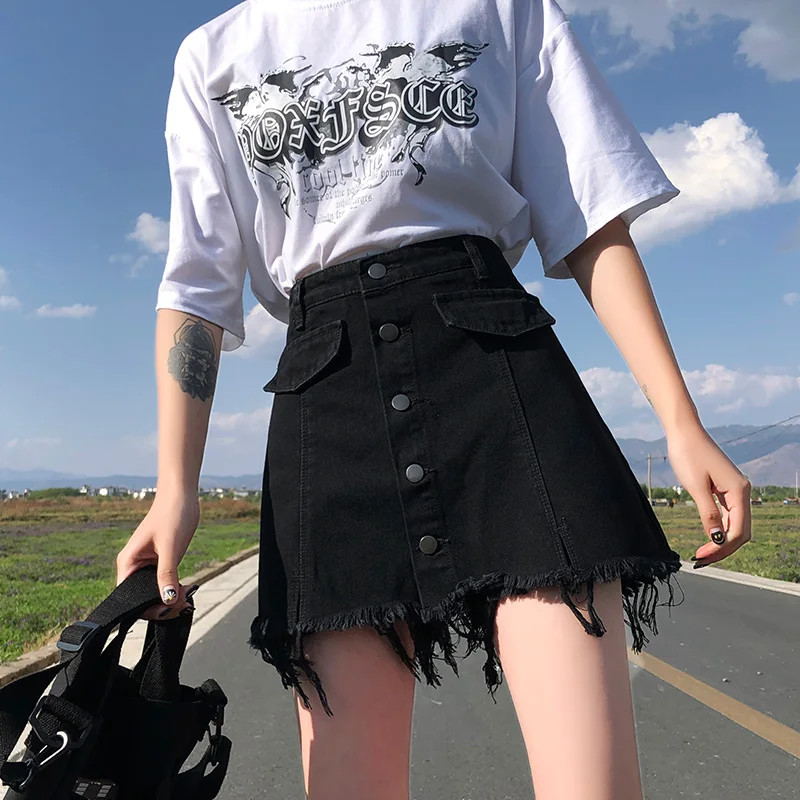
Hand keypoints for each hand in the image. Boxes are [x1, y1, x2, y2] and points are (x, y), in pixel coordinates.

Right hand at [116, 489, 199, 619]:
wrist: (182, 496)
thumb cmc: (171, 515)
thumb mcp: (170, 546)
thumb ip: (167, 573)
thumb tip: (167, 600)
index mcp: (127, 563)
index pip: (127, 598)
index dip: (146, 608)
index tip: (168, 609)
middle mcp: (135, 566)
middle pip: (142, 598)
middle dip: (162, 605)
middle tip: (184, 604)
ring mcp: (149, 565)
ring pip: (156, 592)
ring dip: (171, 599)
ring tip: (189, 597)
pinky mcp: (162, 562)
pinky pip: (166, 583)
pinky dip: (176, 589)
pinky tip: (189, 590)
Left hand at [666, 422, 751, 567]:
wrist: (684, 431)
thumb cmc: (688, 454)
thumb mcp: (695, 486)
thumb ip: (708, 513)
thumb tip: (717, 539)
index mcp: (739, 491)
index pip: (738, 531)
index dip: (722, 548)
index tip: (701, 557)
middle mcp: (742, 491)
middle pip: (741, 531)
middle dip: (723, 549)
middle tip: (700, 560)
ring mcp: (735, 489)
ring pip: (736, 524)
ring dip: (722, 541)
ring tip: (703, 554)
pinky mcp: (725, 487)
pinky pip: (728, 514)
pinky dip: (720, 528)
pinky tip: (708, 537)